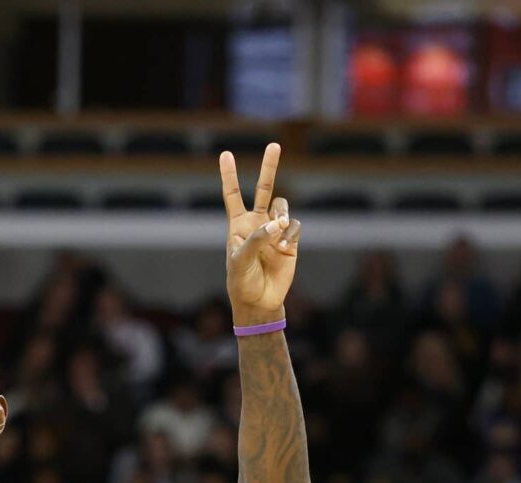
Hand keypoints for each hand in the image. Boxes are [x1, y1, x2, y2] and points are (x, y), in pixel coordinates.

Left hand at [220, 143, 300, 323]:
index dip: (229, 175)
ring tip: (278, 231)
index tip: (225, 154)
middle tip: (274, 144)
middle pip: (264, 189)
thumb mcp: (240, 262)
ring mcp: (275, 230)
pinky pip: (294, 226)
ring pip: (283, 206)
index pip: (233, 195)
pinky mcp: (290, 240)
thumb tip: (277, 223)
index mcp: (238, 225)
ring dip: (281, 215)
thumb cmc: (242, 282)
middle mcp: (257, 223)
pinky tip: (283, 249)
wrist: (259, 300)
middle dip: (269, 167)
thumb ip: (256, 240)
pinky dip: (290, 235)